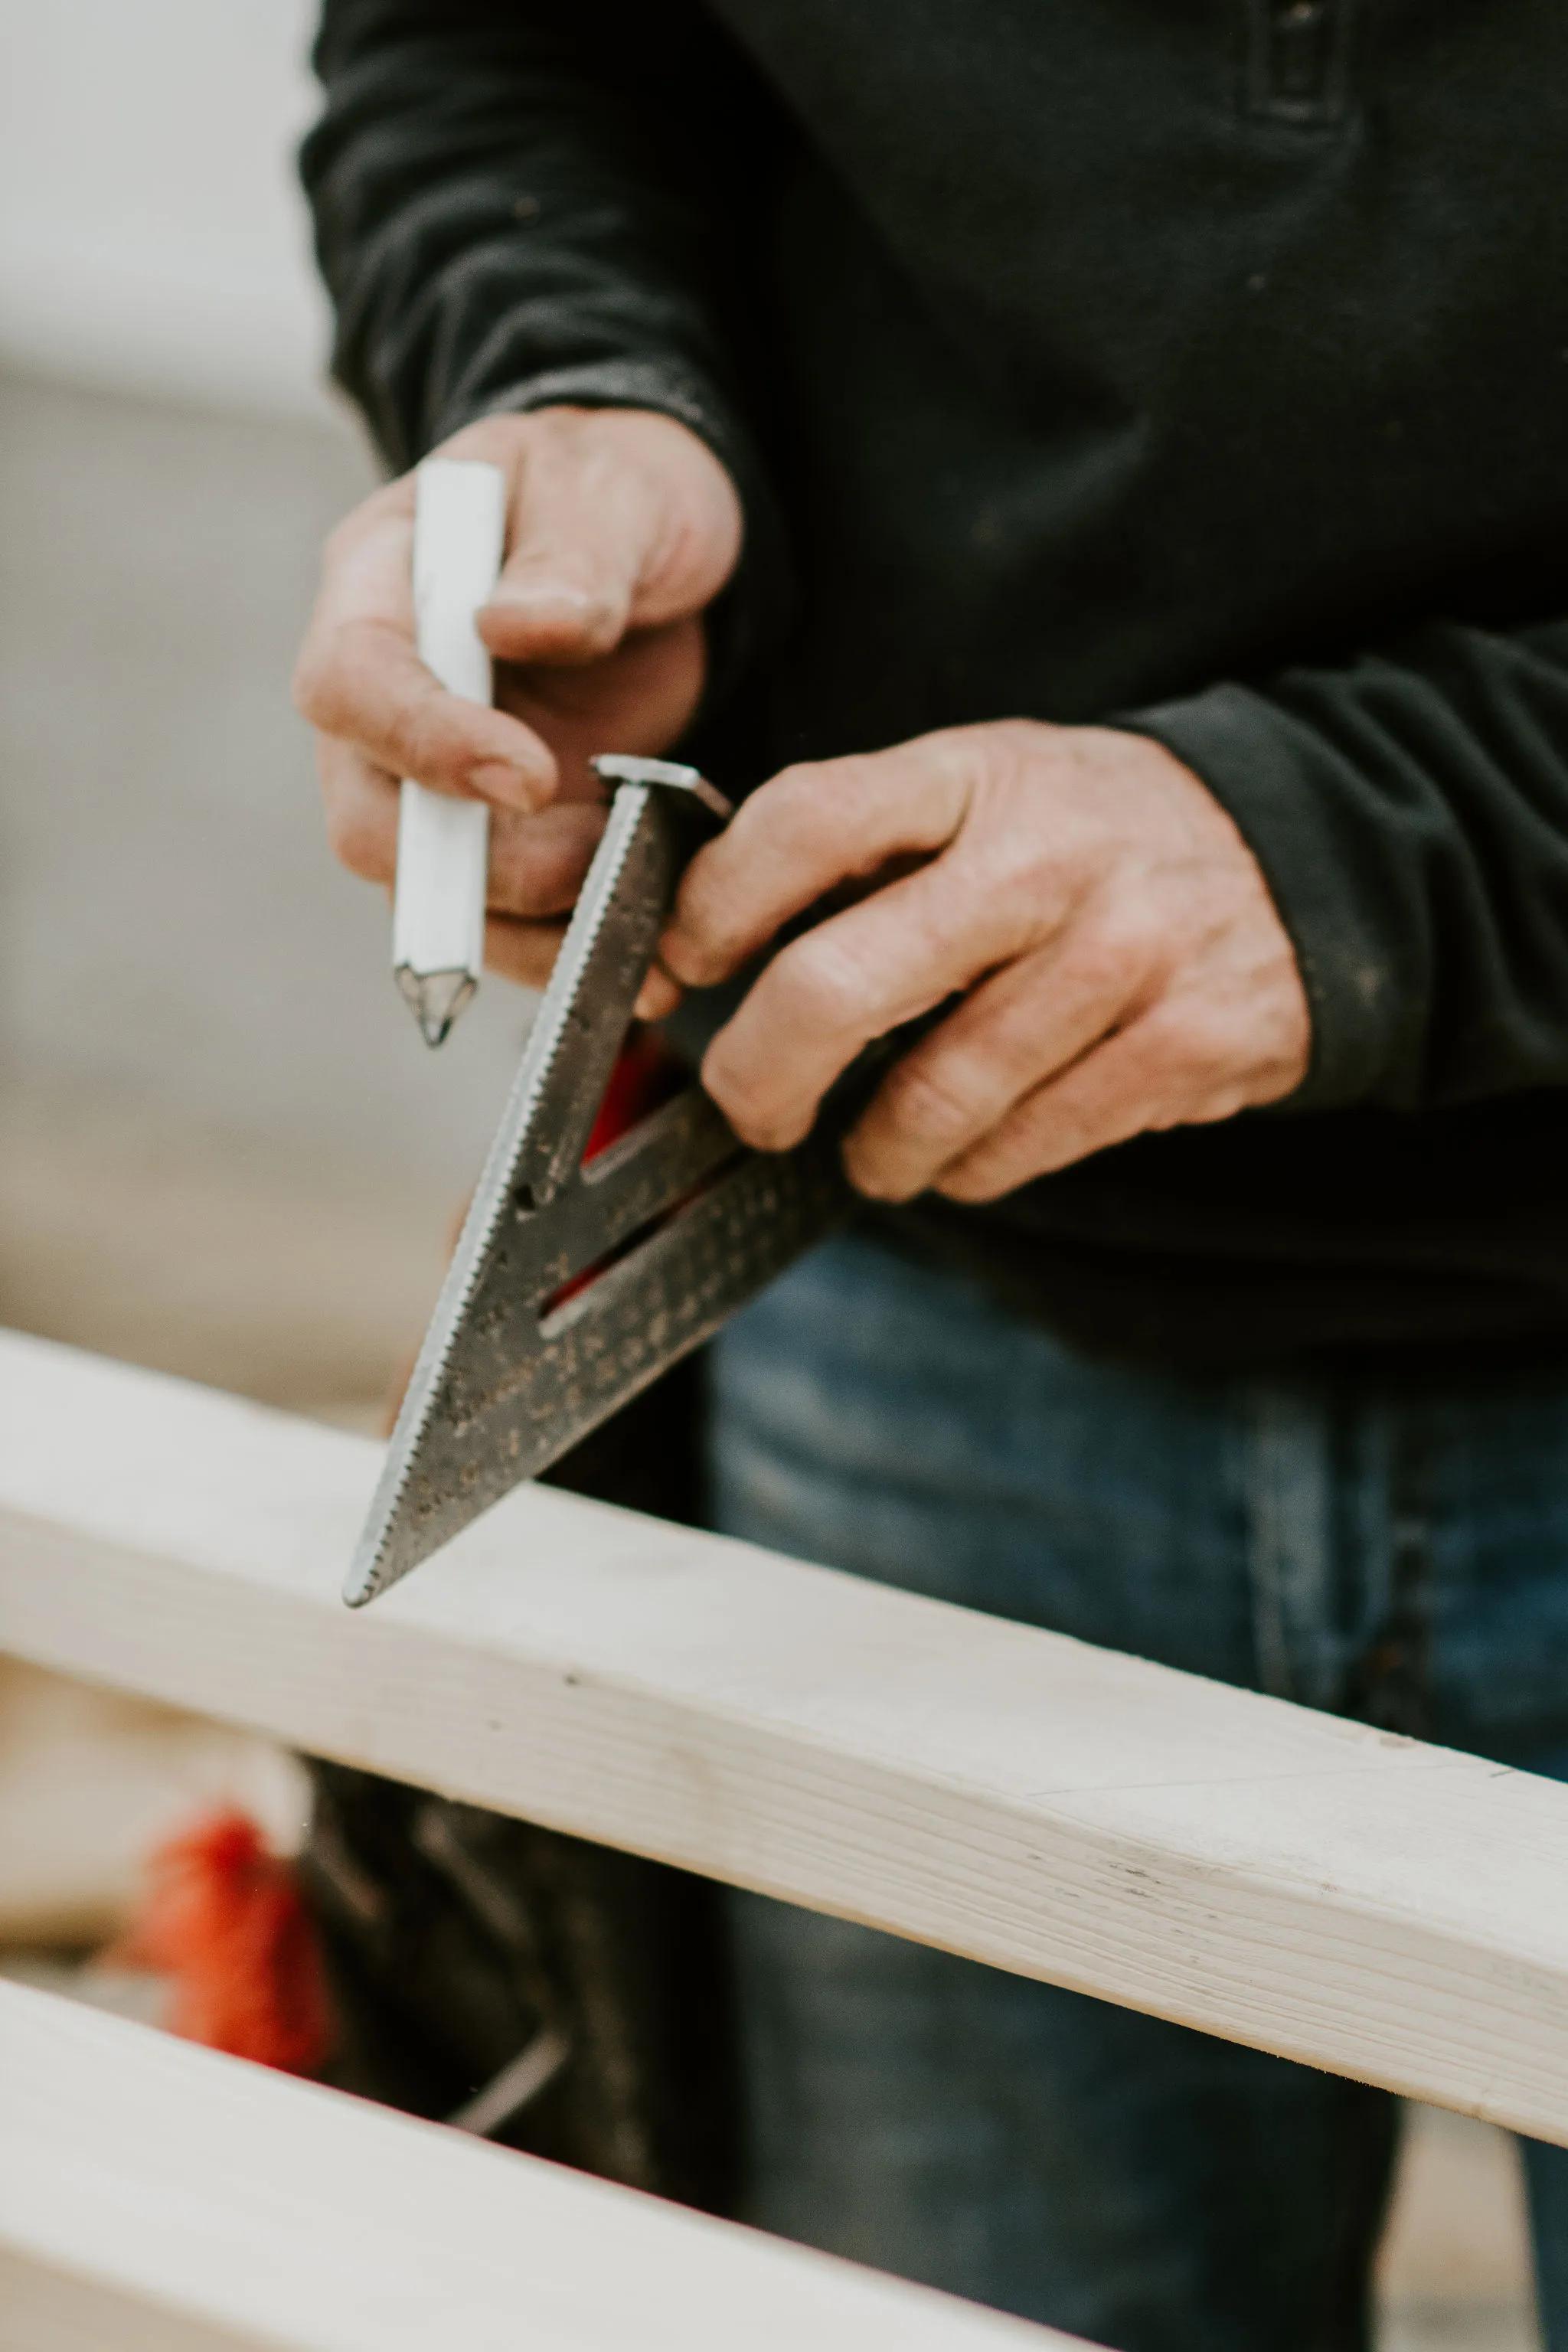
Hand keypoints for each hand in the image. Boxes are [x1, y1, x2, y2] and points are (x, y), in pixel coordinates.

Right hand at [293, 405, 740, 991]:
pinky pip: (504, 919)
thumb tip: (514, 626)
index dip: (423, 745)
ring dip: (532, 932)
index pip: (348, 684)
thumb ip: (574, 553)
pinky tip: (644, 954)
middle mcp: (385, 697)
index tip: (530, 776)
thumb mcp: (615, 490)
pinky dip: (567, 946)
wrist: (661, 543)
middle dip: (483, 865)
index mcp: (382, 583)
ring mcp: (433, 779)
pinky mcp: (496, 835)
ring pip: (436, 897)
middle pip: (371, 822)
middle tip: (602, 856)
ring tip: (639, 934)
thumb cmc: (620, 491)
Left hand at [660, 721, 1309, 1199]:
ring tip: (875, 1149)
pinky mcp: (1183, 1046)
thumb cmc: (1091, 838)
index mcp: (974, 775)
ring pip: (933, 1099)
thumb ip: (864, 847)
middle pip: (837, 987)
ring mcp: (1122, 956)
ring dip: (878, 1149)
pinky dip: (970, 1169)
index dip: (715, 907)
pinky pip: (1023, 1146)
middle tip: (750, 1104)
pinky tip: (968, 1151)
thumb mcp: (985, 788)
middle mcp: (1045, 859)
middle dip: (760, 1075)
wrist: (1301, 860)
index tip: (684, 966)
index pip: (803, 821)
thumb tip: (699, 947)